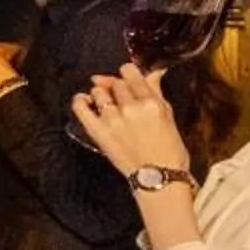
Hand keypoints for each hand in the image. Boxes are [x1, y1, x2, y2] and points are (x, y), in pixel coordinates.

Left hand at [71, 63, 190, 176]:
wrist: (158, 178)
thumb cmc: (169, 149)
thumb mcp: (168, 116)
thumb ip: (156, 91)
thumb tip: (154, 71)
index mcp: (151, 102)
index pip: (129, 72)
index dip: (127, 74)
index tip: (127, 79)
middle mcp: (131, 108)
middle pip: (114, 83)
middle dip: (117, 88)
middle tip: (121, 99)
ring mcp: (112, 120)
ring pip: (98, 92)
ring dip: (101, 95)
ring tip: (107, 105)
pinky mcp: (98, 132)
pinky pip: (81, 107)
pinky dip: (80, 101)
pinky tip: (84, 101)